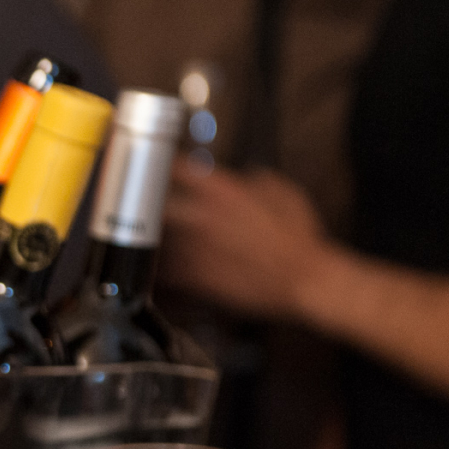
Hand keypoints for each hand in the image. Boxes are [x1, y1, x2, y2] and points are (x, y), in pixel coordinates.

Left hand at [159, 159, 335, 318]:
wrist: (304, 281)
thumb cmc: (300, 239)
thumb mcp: (285, 194)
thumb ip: (258, 181)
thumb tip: (247, 176)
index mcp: (223, 192)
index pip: (177, 169)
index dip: (163, 168)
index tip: (155, 168)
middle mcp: (203, 217)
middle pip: (154, 204)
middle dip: (147, 204)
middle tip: (144, 206)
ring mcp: (196, 248)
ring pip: (154, 237)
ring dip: (150, 235)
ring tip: (148, 236)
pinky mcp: (195, 277)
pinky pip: (163, 269)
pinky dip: (158, 266)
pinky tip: (158, 265)